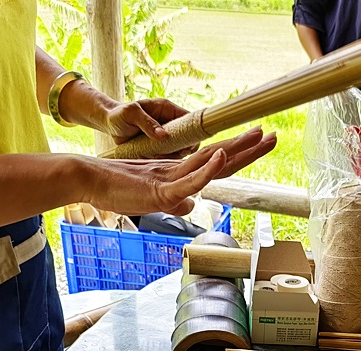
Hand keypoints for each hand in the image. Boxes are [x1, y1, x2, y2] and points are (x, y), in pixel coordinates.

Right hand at [82, 126, 276, 216]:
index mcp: (181, 173)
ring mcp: (172, 177)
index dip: (239, 153)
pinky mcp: (161, 189)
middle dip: (248, 147)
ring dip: (235, 149)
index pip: (217, 163)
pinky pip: (188, 178)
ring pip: (209, 162)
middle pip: (221, 157)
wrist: (88, 180)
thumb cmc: (117, 189)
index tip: (259, 141)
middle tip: (272, 134)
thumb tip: (193, 206)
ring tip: (258, 135)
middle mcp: (180, 170)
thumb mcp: (154, 200)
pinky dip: (206, 169)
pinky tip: (221, 157)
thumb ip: (175, 201)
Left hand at [102, 98, 194, 151]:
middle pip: (187, 136)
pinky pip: (168, 155)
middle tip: (175, 153)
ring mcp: (165, 136)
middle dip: (184, 146)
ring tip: (158, 154)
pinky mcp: (159, 147)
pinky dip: (164, 160)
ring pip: (179, 148)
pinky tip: (154, 158)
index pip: (189, 119)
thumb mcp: (131, 114)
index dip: (193, 131)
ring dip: (173, 154)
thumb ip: (147, 123)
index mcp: (167, 109)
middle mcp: (169, 123)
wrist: (108, 124)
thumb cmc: (119, 114)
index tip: (189, 144)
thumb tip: (164, 136)